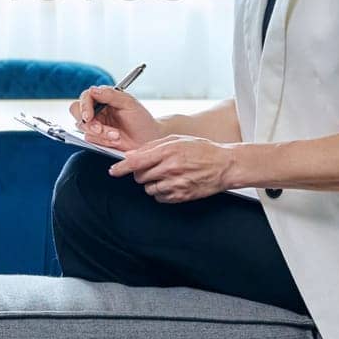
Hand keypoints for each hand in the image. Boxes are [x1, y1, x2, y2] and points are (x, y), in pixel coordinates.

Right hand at [69, 85, 165, 151]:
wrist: (148, 140)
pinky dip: (103, 141)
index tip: (89, 117)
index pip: (85, 97)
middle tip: (99, 129)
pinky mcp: (96, 138)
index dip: (84, 106)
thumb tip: (93, 90)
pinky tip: (115, 141)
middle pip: (76, 111)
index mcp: (103, 97)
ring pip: (83, 128)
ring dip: (100, 134)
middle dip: (88, 123)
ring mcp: (95, 124)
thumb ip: (111, 95)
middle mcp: (96, 109)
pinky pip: (90, 140)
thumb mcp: (129, 103)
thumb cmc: (141, 120)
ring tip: (117, 136)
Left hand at [107, 134, 239, 202]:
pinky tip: (171, 184)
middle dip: (140, 173)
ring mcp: (176, 184)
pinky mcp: (181, 196)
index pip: (136, 162)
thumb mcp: (177, 140)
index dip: (121, 167)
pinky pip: (160, 198)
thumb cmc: (202, 150)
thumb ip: (152, 146)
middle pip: (140, 177)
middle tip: (150, 168)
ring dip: (151, 183)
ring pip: (149, 189)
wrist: (225, 165)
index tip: (113, 171)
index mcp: (168, 152)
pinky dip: (161, 193)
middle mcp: (170, 169)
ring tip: (164, 175)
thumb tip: (131, 154)